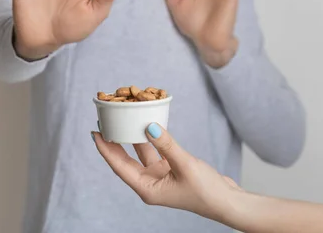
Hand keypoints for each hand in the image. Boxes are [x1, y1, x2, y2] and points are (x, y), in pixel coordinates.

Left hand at [92, 124, 243, 222]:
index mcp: (147, 189)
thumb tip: (148, 126)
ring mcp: (160, 177)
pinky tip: (147, 125)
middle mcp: (150, 184)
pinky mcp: (171, 171)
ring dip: (132, 138)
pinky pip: (155, 152)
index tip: (95, 132)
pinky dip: (151, 139)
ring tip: (122, 120)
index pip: (119, 166)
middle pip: (125, 160)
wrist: (227, 202)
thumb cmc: (206, 191)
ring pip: (140, 154)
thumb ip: (166, 144)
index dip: (106, 149)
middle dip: (113, 142)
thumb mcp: (184, 164)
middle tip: (103, 122)